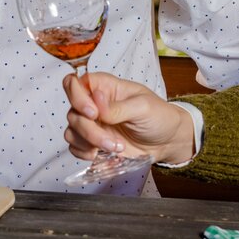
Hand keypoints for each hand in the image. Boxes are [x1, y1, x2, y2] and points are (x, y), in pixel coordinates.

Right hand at [63, 71, 195, 164]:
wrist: (167, 142)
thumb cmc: (159, 116)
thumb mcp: (143, 107)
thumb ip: (118, 107)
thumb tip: (96, 99)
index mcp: (104, 87)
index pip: (74, 83)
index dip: (77, 97)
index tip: (94, 113)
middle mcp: (93, 104)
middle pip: (73, 113)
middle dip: (90, 130)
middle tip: (113, 141)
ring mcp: (92, 124)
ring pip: (72, 131)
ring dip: (89, 143)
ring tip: (115, 148)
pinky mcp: (92, 142)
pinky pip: (75, 147)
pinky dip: (84, 153)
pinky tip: (101, 154)